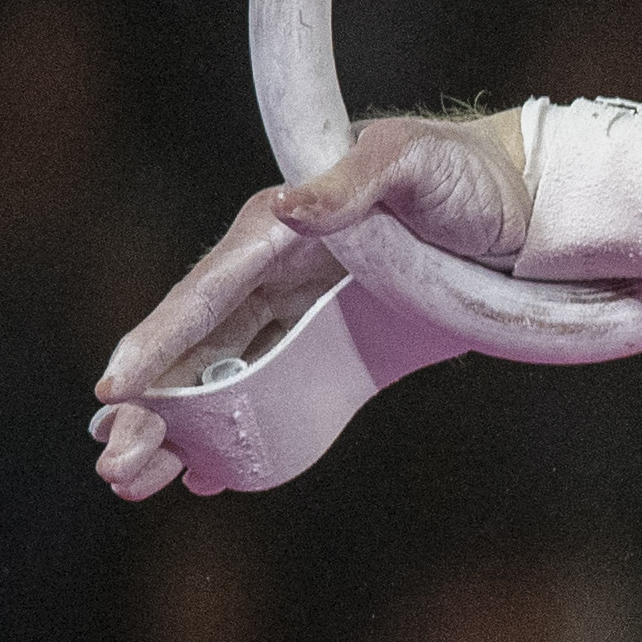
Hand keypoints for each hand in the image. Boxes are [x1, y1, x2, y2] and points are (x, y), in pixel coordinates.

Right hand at [86, 115, 527, 499]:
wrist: (528, 200)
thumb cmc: (465, 172)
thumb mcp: (411, 164)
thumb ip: (352, 182)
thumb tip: (289, 209)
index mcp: (278, 229)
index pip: (205, 293)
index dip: (158, 341)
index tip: (114, 387)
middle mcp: (274, 269)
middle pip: (198, 346)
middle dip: (152, 405)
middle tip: (113, 464)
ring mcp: (301, 307)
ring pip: (224, 374)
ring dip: (179, 425)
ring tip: (134, 478)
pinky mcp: (336, 339)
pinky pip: (272, 386)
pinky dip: (238, 426)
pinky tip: (207, 470)